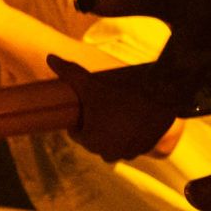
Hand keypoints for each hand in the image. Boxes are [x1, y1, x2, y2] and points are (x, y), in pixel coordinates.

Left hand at [49, 57, 183, 162]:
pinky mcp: (145, 148)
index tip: (84, 109)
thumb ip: (69, 72)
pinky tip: (130, 121)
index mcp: (91, 141)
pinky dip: (129, 136)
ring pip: (114, 145)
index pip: (77, 134)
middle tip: (100, 109)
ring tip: (115, 115)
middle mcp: (109, 153)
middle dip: (95, 128)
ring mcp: (129, 152)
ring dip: (112, 135)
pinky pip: (132, 145)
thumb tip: (50, 57)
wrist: (161, 95)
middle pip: (95, 140)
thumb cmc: (121, 90)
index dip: (78, 121)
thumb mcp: (91, 83)